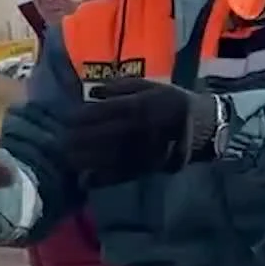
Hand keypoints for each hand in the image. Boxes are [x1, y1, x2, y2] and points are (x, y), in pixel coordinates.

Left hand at [64, 77, 219, 187]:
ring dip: (86, 159)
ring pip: (109, 156)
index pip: (105, 111)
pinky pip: (122, 174)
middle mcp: (139, 128)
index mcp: (139, 105)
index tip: (67, 119)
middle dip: (79, 139)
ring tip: (67, 159)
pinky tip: (85, 180)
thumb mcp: (149, 85)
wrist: (204, 126)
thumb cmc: (171, 100)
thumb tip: (92, 92)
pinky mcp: (147, 167)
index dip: (83, 116)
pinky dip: (103, 178)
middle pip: (103, 135)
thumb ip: (120, 87)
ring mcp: (143, 150)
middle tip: (60, 141)